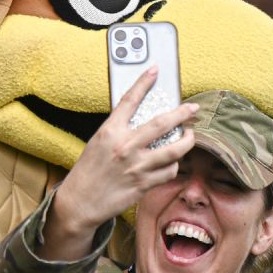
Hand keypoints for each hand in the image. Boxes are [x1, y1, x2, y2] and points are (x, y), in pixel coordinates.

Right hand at [41, 67, 196, 259]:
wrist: (80, 202)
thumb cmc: (89, 170)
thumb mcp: (98, 142)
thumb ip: (119, 130)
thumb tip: (141, 118)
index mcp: (110, 131)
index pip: (130, 100)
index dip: (144, 82)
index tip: (155, 70)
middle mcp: (125, 146)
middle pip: (162, 123)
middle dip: (182, 113)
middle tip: (193, 107)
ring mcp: (136, 166)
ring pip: (173, 150)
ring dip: (187, 141)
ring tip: (190, 136)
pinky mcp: (143, 185)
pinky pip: (169, 171)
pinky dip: (174, 165)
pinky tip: (173, 162)